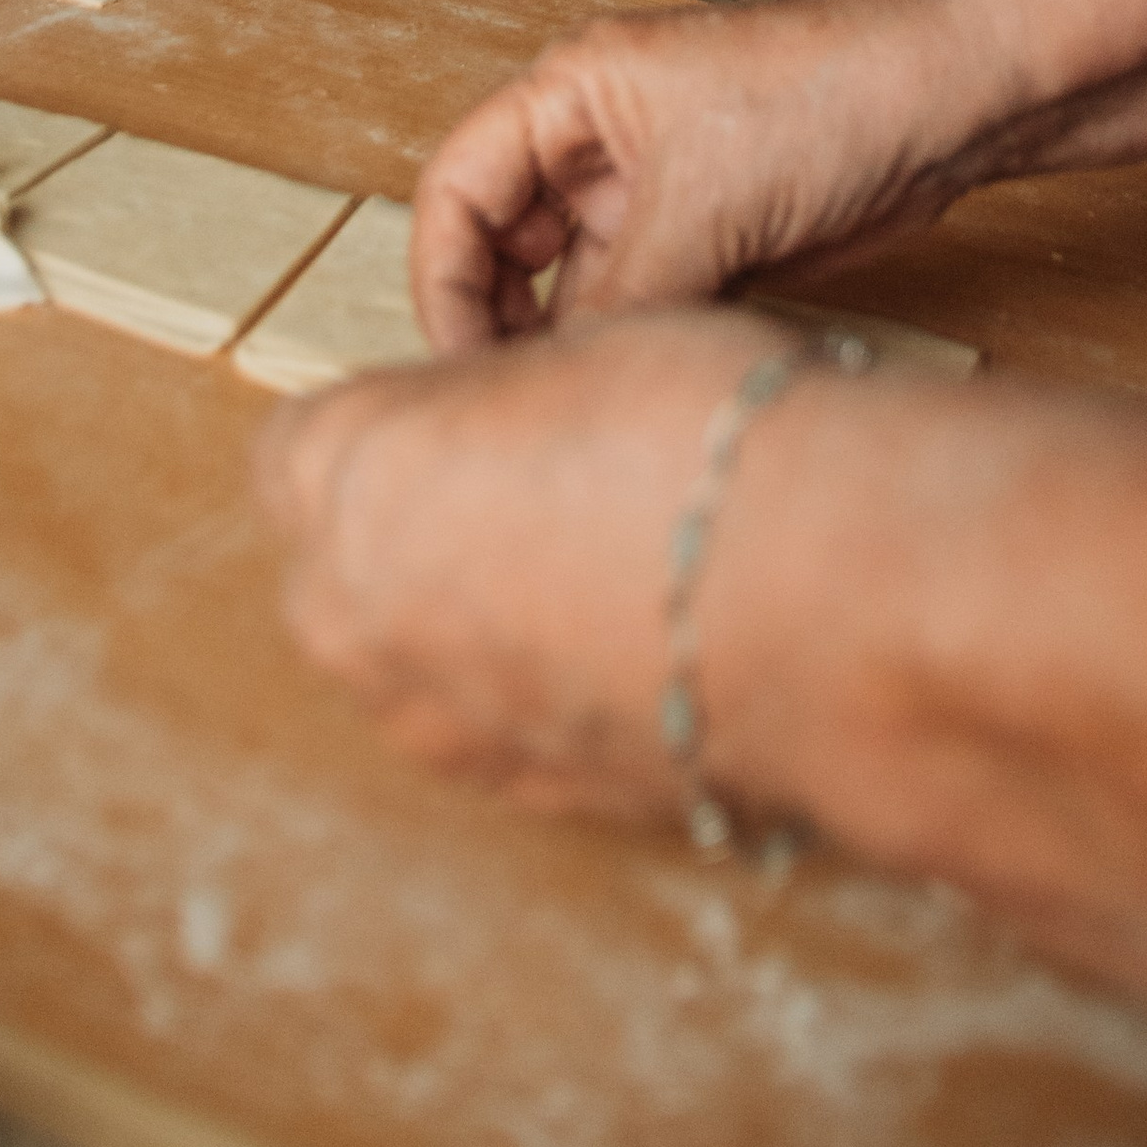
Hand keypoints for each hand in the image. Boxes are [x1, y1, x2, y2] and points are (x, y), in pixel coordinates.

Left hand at [254, 310, 788, 814]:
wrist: (839, 601)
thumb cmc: (715, 444)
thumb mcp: (576, 352)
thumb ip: (492, 403)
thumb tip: (498, 424)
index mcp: (343, 478)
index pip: (306, 442)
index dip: (397, 419)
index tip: (473, 409)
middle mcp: (352, 615)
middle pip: (340, 560)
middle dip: (413, 525)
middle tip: (539, 481)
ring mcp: (433, 723)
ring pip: (411, 653)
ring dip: (473, 614)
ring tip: (604, 564)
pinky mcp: (518, 794)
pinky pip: (494, 721)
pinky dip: (540, 686)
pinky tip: (634, 639)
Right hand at [404, 0, 973, 350]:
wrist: (951, 101)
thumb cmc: (831, 92)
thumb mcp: (703, 203)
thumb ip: (617, 297)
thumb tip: (560, 383)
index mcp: (572, 92)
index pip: (460, 188)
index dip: (444, 278)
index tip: (456, 361)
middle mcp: (600, 142)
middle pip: (504, 246)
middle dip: (500, 322)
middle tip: (512, 403)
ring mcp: (655, 193)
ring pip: (575, 288)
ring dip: (572, 344)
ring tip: (578, 407)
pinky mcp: (710, 238)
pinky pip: (643, 305)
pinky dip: (633, 347)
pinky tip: (635, 391)